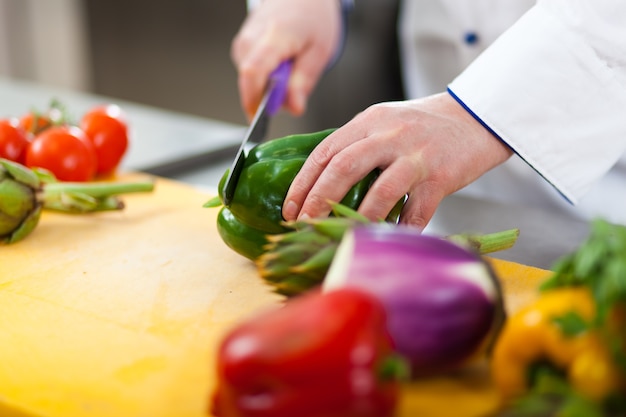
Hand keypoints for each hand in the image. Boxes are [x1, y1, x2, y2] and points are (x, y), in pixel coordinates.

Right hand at [231, 0, 340, 119]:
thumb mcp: (320, 51)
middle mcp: (251, 40)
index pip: (252, 73)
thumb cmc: (313, 17)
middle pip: (250, 83)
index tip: (260, 119)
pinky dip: (267, 78)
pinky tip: (282, 65)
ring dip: (270, 87)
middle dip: (269, 97)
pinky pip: (252, 74)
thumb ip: (304, 81)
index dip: (253, 100)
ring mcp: (243, 43)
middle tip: (294, 89)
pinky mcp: (242, 47)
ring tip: (290, 69)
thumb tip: (294, 108)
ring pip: (251, 81)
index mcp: (272, 38)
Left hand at [282, 93, 513, 228]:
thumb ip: (358, 144)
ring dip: (356, 217)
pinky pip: (416, 211)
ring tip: (340, 236)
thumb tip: (322, 183)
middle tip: (304, 223)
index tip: (290, 207)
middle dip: (318, 198)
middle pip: (344, 166)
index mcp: (369, 121)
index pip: (326, 151)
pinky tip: (386, 242)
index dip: (303, 181)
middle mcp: (389, 134)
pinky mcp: (440, 176)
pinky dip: (400, 230)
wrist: (476, 117)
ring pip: (380, 190)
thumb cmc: (425, 125)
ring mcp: (416, 155)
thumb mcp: (385, 122)